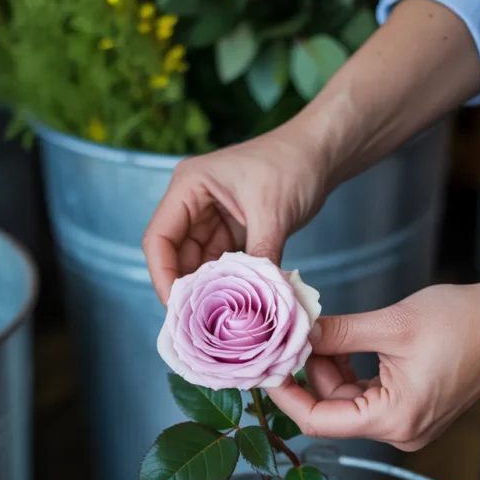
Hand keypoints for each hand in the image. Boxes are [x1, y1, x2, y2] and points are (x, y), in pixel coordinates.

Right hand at [142, 121, 330, 304]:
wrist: (321, 153)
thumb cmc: (293, 164)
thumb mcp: (273, 212)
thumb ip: (260, 257)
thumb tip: (258, 302)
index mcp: (188, 186)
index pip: (158, 239)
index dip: (163, 277)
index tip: (177, 310)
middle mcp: (192, 202)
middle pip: (173, 256)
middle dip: (185, 290)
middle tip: (197, 326)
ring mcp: (209, 218)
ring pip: (196, 265)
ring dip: (206, 291)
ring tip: (216, 322)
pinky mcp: (230, 232)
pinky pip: (219, 265)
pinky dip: (225, 285)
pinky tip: (234, 307)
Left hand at [268, 278, 479, 450]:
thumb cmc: (461, 321)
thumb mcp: (390, 324)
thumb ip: (337, 334)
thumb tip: (293, 332)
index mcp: (395, 419)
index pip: (319, 421)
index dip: (286, 396)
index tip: (264, 368)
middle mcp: (401, 431)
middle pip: (331, 411)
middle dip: (307, 373)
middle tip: (287, 336)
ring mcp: (407, 423)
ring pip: (346, 401)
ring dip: (328, 368)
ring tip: (318, 330)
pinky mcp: (411, 408)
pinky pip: (366, 396)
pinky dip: (349, 371)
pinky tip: (340, 342)